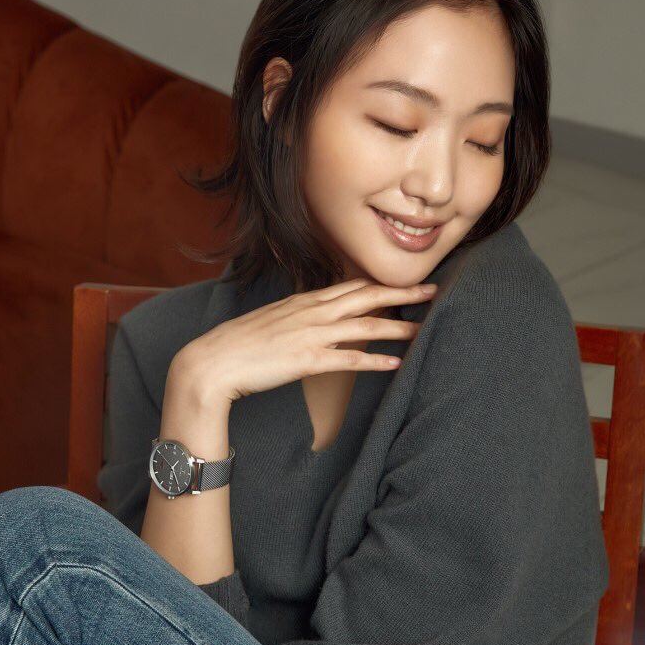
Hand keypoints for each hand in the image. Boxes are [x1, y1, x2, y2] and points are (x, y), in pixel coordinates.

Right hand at [171, 277, 437, 404]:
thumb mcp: (271, 322)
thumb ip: (296, 318)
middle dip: (402, 292)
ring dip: (398, 327)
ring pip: (365, 326)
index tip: (405, 281)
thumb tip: (313, 321)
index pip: (351, 286)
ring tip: (425, 328)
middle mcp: (312, 312)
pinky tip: (396, 364)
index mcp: (304, 302)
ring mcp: (311, 335)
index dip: (381, 283)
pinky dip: (375, 360)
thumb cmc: (237, 345)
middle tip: (432, 290)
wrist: (211, 362)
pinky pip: (349, 359)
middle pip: (367, 297)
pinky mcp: (307, 360)